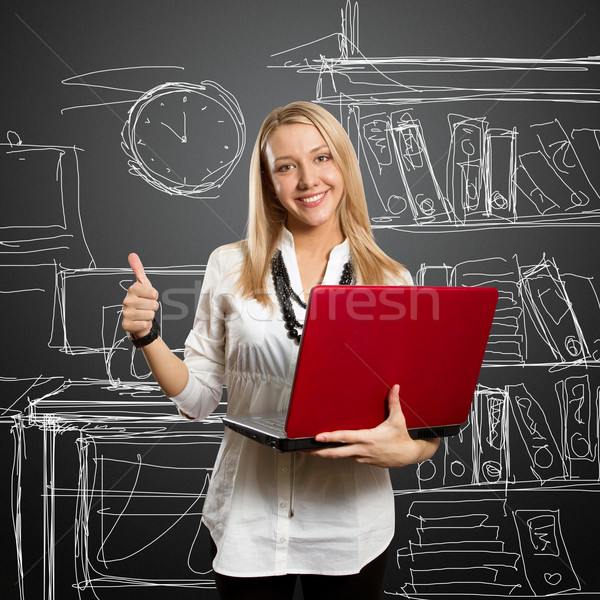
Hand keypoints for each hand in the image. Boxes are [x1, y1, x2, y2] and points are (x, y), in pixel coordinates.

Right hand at [122, 253, 159, 337]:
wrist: (137, 318)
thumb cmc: (142, 302)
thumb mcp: (143, 285)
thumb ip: (139, 270)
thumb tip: (132, 255)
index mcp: (132, 289)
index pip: (153, 293)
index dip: (155, 296)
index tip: (149, 297)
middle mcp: (127, 300)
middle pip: (153, 304)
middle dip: (153, 307)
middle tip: (146, 307)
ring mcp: (125, 313)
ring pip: (150, 314)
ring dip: (149, 316)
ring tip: (143, 313)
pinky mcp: (126, 324)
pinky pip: (144, 324)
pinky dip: (145, 324)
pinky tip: (140, 321)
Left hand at [305, 385, 440, 467]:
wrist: (410, 455)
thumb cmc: (402, 438)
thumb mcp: (398, 419)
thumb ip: (393, 402)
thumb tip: (395, 387)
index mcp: (368, 438)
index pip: (345, 438)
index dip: (330, 438)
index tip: (317, 437)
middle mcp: (362, 449)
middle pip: (336, 453)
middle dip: (318, 452)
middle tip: (304, 449)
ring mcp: (362, 457)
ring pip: (340, 456)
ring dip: (326, 453)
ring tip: (312, 450)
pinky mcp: (364, 461)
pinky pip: (348, 457)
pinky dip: (338, 454)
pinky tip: (330, 450)